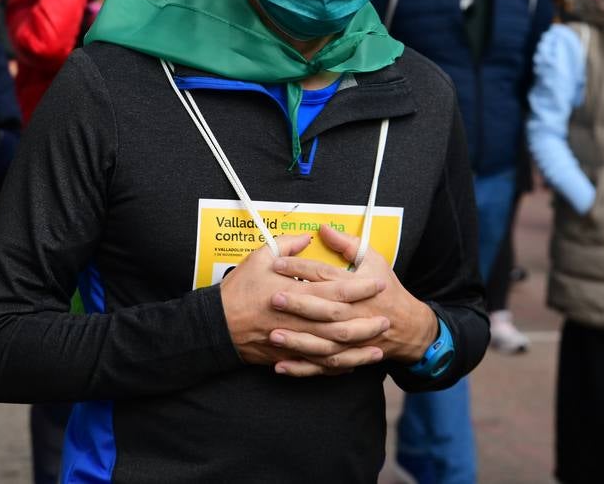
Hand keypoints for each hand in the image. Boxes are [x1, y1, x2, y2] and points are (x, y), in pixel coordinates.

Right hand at [220, 234, 388, 376]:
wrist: (216, 325)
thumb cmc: (238, 290)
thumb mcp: (259, 258)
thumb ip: (286, 245)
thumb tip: (307, 237)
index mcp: (294, 293)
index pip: (336, 291)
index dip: (360, 288)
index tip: (378, 283)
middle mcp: (297, 320)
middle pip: (340, 324)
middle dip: (366, 323)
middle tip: (386, 320)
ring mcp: (293, 342)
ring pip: (333, 350)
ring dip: (357, 350)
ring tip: (378, 348)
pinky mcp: (287, 357)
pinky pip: (316, 366)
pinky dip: (335, 367)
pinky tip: (351, 364)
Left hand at [268, 225, 438, 375]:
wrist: (406, 325)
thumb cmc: (386, 289)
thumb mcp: (373, 259)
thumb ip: (347, 244)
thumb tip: (324, 229)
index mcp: (357, 288)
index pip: (325, 276)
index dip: (301, 268)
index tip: (278, 263)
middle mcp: (353, 315)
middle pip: (323, 309)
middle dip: (298, 304)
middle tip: (273, 297)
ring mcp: (350, 340)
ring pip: (322, 343)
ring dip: (298, 341)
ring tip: (273, 334)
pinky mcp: (346, 357)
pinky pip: (322, 366)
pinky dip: (302, 368)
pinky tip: (280, 365)